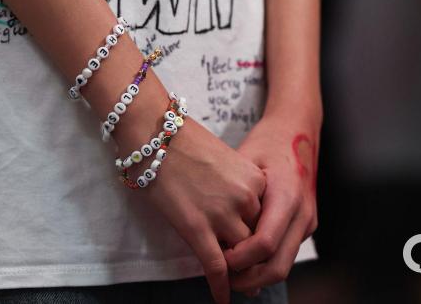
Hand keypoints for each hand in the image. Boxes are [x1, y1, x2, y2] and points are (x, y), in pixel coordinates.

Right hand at [119, 115, 265, 303]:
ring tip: (239, 286)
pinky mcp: (197, 228)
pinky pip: (215, 267)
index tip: (255, 248)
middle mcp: (245, 199)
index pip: (265, 218)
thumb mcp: (224, 160)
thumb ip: (236, 185)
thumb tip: (234, 209)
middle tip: (251, 272)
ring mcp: (221, 215)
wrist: (156, 133)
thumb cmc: (183, 142)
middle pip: (255, 238)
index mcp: (255, 181)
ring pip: (239, 256)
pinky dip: (220, 287)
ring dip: (238, 273)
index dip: (258, 235)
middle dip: (252, 256)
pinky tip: (221, 299)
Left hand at [223, 112, 319, 294]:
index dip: (239, 258)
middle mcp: (302, 212)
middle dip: (249, 279)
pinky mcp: (306, 224)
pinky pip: (286, 251)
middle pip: (278, 265)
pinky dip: (266, 261)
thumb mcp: (245, 161)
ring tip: (230, 274)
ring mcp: (307, 221)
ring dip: (258, 275)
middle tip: (223, 280)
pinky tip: (244, 258)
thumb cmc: (267, 142)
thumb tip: (209, 228)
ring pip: (284, 264)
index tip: (218, 259)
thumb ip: (233, 196)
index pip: (264, 243)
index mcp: (286, 195)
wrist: (298, 129)